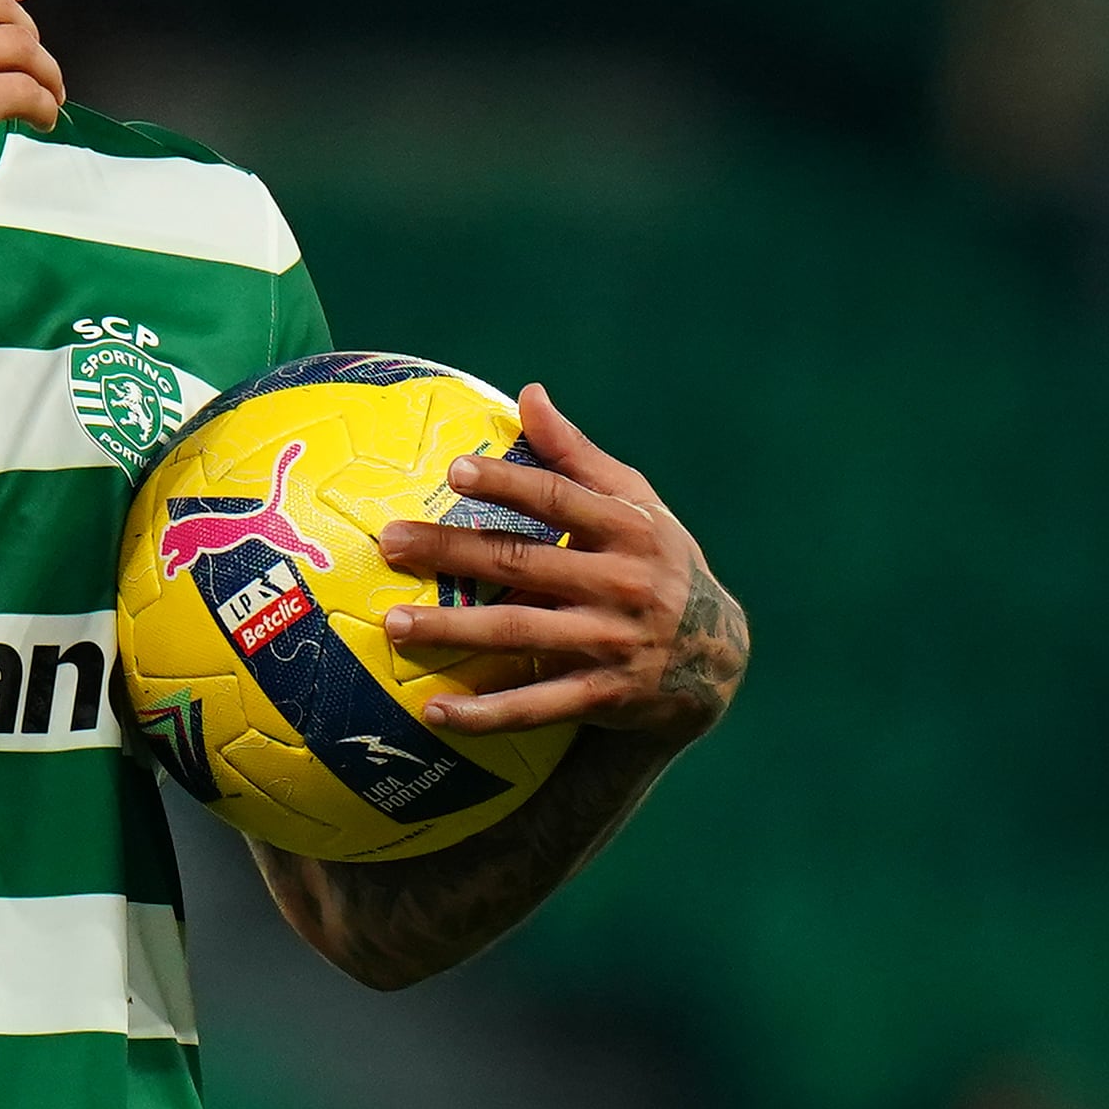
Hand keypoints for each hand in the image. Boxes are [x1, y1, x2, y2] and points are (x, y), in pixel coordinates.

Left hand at [373, 384, 748, 743]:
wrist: (716, 662)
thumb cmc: (659, 565)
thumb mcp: (636, 506)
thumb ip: (577, 457)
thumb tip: (529, 395)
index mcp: (628, 530)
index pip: (560, 499)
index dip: (509, 483)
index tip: (456, 470)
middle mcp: (621, 584)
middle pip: (523, 563)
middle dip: (452, 552)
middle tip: (392, 544)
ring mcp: (611, 642)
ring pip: (519, 634)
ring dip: (453, 632)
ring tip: (394, 625)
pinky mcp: (602, 695)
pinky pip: (536, 706)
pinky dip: (485, 714)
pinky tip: (435, 711)